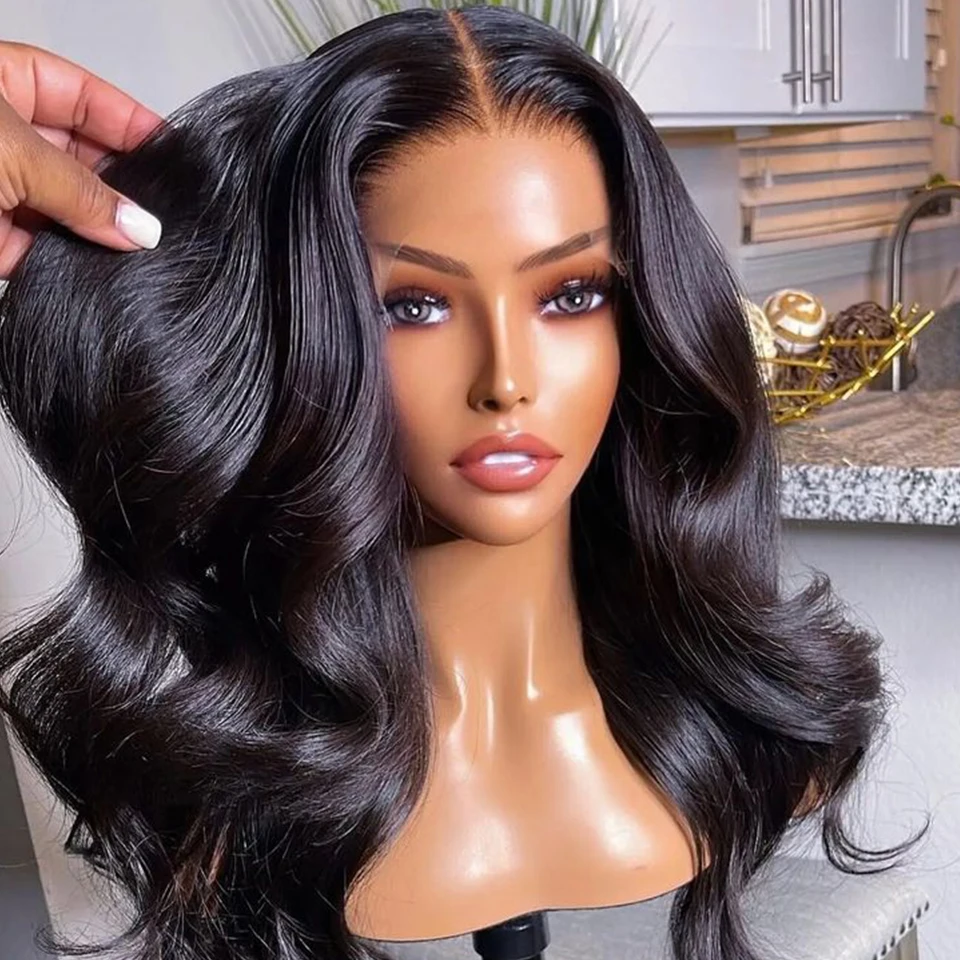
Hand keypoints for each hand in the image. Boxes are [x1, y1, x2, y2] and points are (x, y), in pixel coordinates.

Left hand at [0, 41, 163, 278]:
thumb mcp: (13, 152)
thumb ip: (83, 192)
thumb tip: (139, 226)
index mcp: (5, 85)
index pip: (86, 99)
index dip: (133, 124)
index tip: (177, 156)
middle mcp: (5, 137)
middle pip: (83, 159)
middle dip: (124, 187)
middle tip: (166, 213)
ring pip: (70, 211)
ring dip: (103, 232)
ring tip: (144, 248)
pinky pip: (48, 253)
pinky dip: (77, 265)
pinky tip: (107, 271)